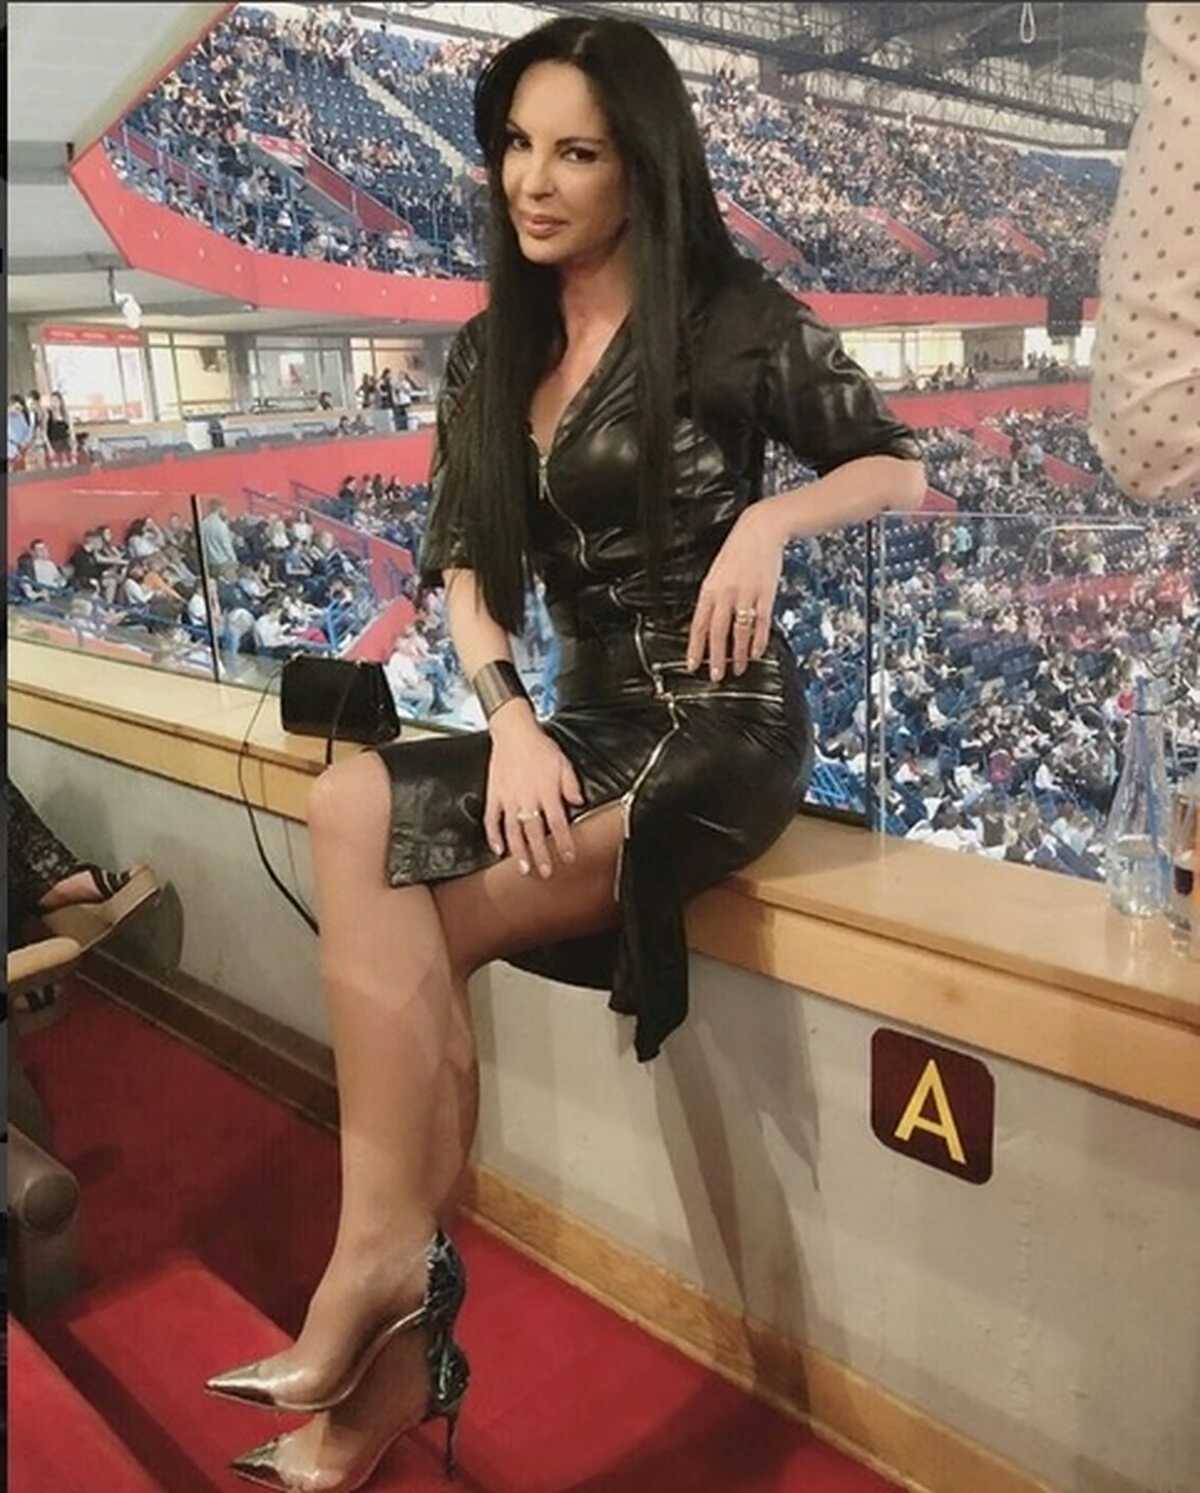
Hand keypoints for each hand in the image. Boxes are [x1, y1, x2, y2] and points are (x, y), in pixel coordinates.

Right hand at [484, 704, 583, 877]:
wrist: (514, 731)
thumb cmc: (540, 747)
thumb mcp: (563, 763)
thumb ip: (570, 785)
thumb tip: (578, 802)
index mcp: (546, 791)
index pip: (558, 823)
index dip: (564, 842)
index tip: (570, 857)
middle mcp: (527, 798)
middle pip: (534, 833)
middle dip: (541, 855)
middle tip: (545, 873)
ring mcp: (508, 798)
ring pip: (512, 831)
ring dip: (518, 852)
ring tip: (523, 868)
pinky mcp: (494, 795)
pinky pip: (491, 819)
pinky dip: (493, 836)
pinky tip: (498, 850)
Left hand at [686, 501, 785, 680]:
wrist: (761, 530)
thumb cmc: (737, 551)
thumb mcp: (716, 571)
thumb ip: (713, 596)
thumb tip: (707, 622)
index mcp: (710, 588)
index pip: (699, 623)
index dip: (694, 647)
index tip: (692, 664)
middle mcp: (726, 593)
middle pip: (718, 631)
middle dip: (715, 657)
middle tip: (715, 676)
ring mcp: (747, 594)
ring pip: (740, 631)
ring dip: (738, 653)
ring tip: (738, 669)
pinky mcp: (766, 594)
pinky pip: (761, 622)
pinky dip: (759, 640)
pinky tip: (756, 652)